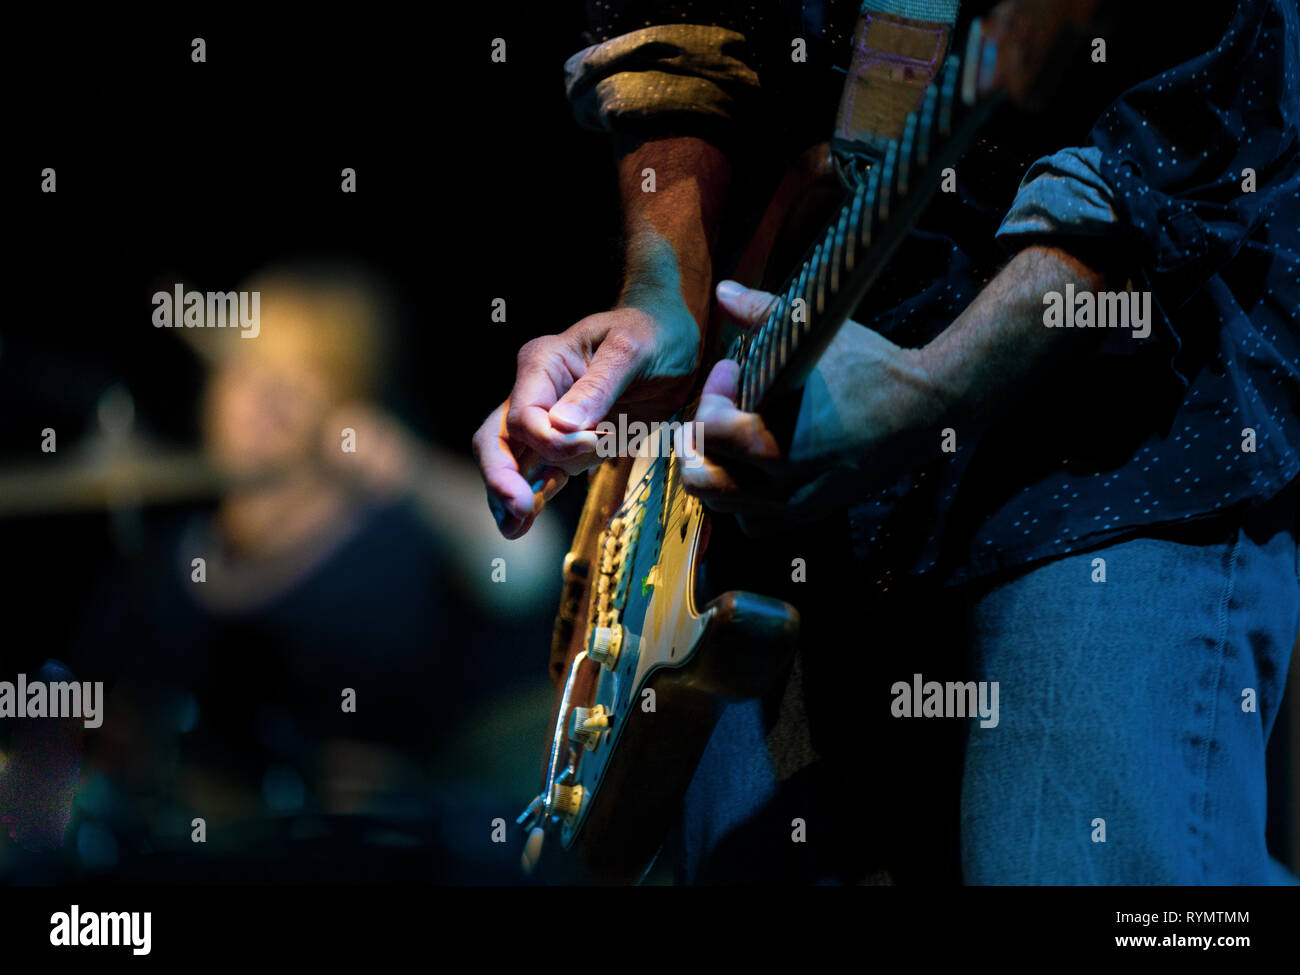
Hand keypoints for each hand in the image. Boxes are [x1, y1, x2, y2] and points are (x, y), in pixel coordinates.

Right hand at [473, 293, 700, 537]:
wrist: (673, 336)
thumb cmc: (653, 332)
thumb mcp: (632, 349)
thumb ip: (598, 385)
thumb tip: (562, 425)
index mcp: (542, 364)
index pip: (523, 416)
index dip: (551, 441)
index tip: (594, 442)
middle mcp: (536, 392)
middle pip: (498, 440)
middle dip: (502, 477)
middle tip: (519, 509)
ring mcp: (549, 420)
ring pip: (513, 463)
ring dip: (510, 497)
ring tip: (514, 529)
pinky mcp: (569, 443)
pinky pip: (542, 473)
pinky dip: (534, 497)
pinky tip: (524, 523)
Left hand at [681, 281, 947, 525]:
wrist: (927, 409)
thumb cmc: (871, 368)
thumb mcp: (813, 334)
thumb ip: (760, 312)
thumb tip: (724, 290)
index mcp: (772, 438)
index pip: (705, 429)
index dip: (710, 393)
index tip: (734, 370)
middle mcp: (779, 480)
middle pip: (700, 478)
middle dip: (699, 443)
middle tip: (717, 413)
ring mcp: (796, 502)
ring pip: (723, 504)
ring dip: (718, 470)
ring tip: (735, 437)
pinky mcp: (812, 511)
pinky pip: (754, 521)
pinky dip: (744, 500)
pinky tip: (756, 468)